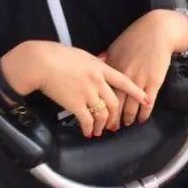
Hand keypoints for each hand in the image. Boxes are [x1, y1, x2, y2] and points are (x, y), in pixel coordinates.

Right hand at [1, 40, 151, 137]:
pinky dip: (89, 128)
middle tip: (115, 125)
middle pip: (114, 102)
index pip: (124, 81)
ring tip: (99, 131)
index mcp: (100, 68)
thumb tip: (104, 63)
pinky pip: (87, 120)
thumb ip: (95, 62)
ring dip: (102, 125)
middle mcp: (97, 81)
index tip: (147, 100)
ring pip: (103, 114)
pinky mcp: (75, 103)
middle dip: (116, 116)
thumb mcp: (81, 55)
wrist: (40, 62)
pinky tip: (87, 132)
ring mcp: (87, 93)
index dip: (136, 92)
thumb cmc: (57, 55)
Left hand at [103, 9, 187, 130]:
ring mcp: (139, 80)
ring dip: (128, 118)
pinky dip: (144, 114)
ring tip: (125, 125)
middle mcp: (123, 76)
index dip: (99, 105)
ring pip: (130, 106)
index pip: (102, 92)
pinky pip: (147, 103)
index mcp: (111, 67)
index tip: (96, 114)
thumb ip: (105, 60)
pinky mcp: (154, 82)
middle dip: (111, 117)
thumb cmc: (135, 38)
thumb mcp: (115, 47)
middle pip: (115, 102)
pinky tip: (141, 119)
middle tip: (108, 127)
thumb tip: (96, 68)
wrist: (157, 31)